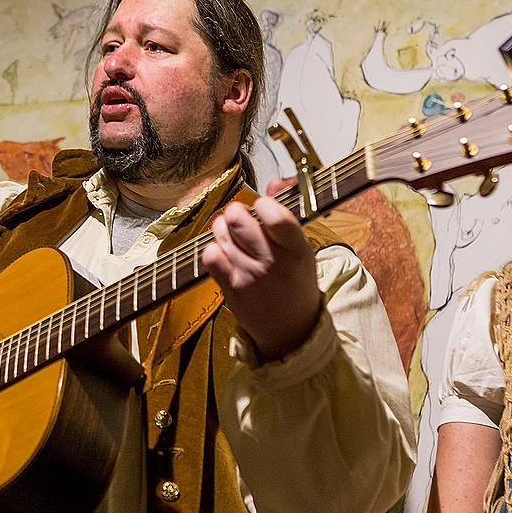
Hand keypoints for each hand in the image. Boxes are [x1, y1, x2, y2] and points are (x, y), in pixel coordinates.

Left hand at [202, 178, 321, 360]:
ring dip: (223, 228)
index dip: (263, 203)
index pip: (276, 216)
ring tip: (233, 236)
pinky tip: (224, 253)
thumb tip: (274, 182)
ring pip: (221, 233)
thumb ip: (286, 215)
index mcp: (297, 249)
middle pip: (238, 218)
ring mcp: (250, 276)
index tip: (262, 205)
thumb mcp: (302, 250)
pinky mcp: (231, 289)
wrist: (291, 330)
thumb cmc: (296, 283)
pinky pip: (210, 255)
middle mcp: (273, 262)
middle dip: (236, 211)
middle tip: (241, 218)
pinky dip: (213, 249)